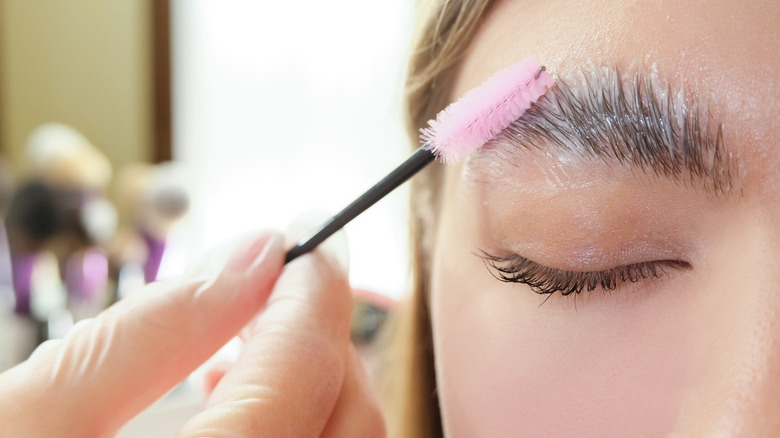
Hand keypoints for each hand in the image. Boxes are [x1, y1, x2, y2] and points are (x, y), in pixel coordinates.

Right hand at [0, 229, 384, 436]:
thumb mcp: (27, 422)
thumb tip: (250, 256)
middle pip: (351, 424)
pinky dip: (299, 437)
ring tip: (245, 355)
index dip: (315, 291)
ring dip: (317, 393)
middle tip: (277, 294)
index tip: (306, 243)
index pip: (305, 373)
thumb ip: (151, 333)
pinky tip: (236, 418)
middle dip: (325, 342)